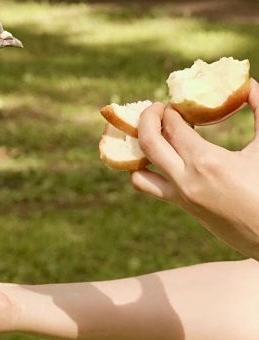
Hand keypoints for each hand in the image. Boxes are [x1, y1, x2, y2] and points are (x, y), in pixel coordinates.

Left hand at [131, 78, 258, 257]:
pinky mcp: (185, 208)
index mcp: (207, 162)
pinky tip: (160, 159)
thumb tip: (249, 83)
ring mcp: (182, 197)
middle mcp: (187, 181)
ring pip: (139, 173)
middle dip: (146, 120)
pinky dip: (146, 171)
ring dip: (139, 151)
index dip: (169, 110)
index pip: (172, 127)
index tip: (175, 102)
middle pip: (148, 143)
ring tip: (154, 136)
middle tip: (156, 109)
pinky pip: (151, 188)